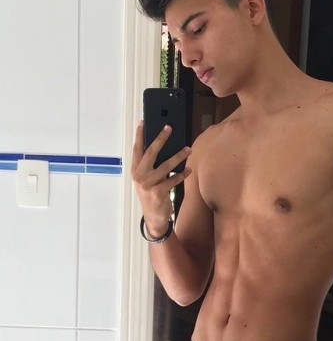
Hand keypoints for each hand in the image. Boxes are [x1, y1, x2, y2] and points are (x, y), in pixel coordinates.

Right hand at [131, 121, 191, 236]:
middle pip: (151, 153)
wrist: (153, 218)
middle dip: (160, 139)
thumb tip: (163, 149)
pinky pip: (173, 179)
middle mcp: (139, 176)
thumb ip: (150, 166)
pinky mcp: (158, 192)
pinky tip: (189, 170)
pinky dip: (182, 174)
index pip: (137, 149)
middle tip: (169, 128)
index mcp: (135, 170)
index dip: (139, 135)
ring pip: (166, 165)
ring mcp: (148, 184)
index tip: (143, 122)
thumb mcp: (146, 180)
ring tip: (188, 149)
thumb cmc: (151, 195)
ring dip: (179, 156)